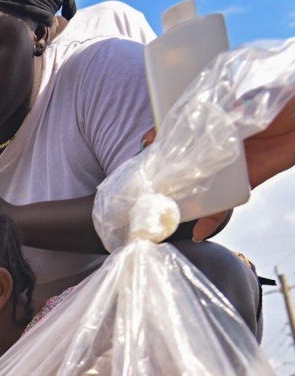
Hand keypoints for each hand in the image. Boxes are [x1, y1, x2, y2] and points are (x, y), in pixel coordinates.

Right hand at [142, 99, 294, 239]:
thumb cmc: (287, 95)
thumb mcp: (257, 91)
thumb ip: (235, 105)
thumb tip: (209, 122)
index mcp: (216, 116)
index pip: (179, 128)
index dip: (161, 136)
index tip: (149, 142)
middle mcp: (217, 142)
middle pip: (182, 160)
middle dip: (163, 172)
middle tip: (149, 183)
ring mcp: (229, 164)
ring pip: (197, 184)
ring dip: (180, 198)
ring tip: (163, 208)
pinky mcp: (245, 181)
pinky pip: (224, 203)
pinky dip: (211, 218)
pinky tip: (198, 230)